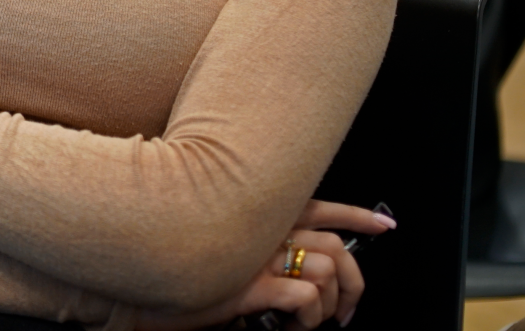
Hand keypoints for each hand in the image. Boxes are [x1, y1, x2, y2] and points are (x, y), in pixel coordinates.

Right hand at [135, 200, 394, 329]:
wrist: (140, 290)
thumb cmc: (178, 268)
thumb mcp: (224, 248)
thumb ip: (256, 242)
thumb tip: (296, 263)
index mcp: (257, 213)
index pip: (319, 205)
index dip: (357, 215)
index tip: (385, 225)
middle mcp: (260, 227)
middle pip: (335, 245)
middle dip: (354, 284)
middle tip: (348, 310)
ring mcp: (256, 254)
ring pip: (327, 271)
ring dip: (329, 306)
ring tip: (313, 323)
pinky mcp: (249, 285)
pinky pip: (306, 299)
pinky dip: (310, 318)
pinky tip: (294, 326)